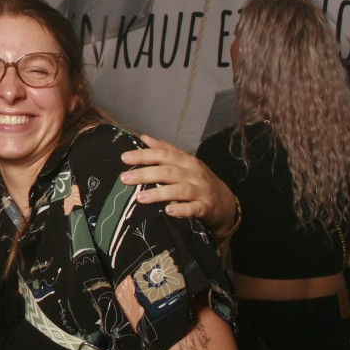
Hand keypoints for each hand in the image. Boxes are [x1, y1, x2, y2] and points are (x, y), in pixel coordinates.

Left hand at [120, 134, 235, 233]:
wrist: (225, 202)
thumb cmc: (199, 180)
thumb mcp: (185, 163)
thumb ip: (165, 150)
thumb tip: (144, 138)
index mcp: (186, 161)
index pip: (163, 154)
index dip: (144, 155)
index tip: (124, 158)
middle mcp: (193, 173)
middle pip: (168, 171)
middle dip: (145, 174)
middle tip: (125, 178)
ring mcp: (201, 191)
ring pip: (180, 190)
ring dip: (160, 193)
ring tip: (140, 198)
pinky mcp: (206, 207)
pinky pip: (194, 208)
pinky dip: (182, 210)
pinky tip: (168, 211)